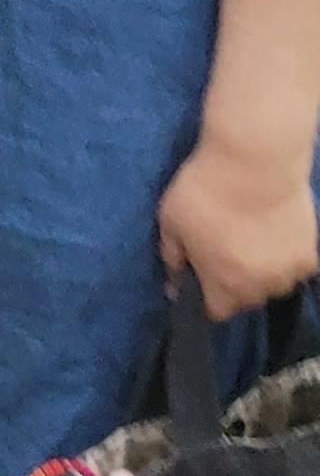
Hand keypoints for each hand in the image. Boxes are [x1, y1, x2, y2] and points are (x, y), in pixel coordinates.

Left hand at [160, 131, 319, 319]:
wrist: (254, 163)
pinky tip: (273, 233)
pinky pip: (294, 267)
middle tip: (222, 252)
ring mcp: (289, 273)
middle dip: (232, 285)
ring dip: (261, 273)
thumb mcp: (170, 221)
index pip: (216, 312)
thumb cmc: (204, 191)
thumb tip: (173, 281)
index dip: (205, 298)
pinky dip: (284, 257)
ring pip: (273, 284)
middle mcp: (261, 288)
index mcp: (225, 285)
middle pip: (246, 299)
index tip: (199, 277)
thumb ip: (172, 257)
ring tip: (250, 241)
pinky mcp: (310, 255)